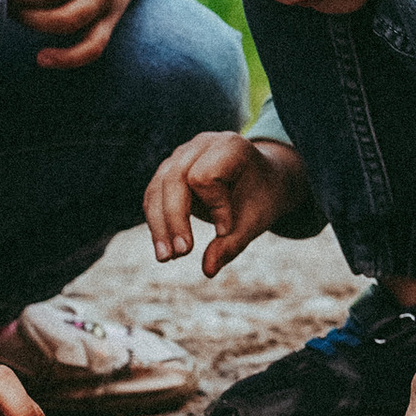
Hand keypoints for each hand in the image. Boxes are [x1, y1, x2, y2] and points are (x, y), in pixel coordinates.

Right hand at [144, 128, 311, 276]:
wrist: (262, 181)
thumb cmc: (261, 198)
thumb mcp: (255, 221)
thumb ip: (232, 243)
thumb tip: (208, 270)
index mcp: (229, 146)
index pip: (204, 176)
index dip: (213, 206)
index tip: (226, 231)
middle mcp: (201, 145)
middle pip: (173, 180)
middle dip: (174, 219)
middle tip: (181, 254)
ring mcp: (181, 155)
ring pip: (157, 189)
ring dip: (159, 226)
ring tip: (166, 258)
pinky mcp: (169, 170)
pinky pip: (153, 196)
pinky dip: (156, 222)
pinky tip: (164, 248)